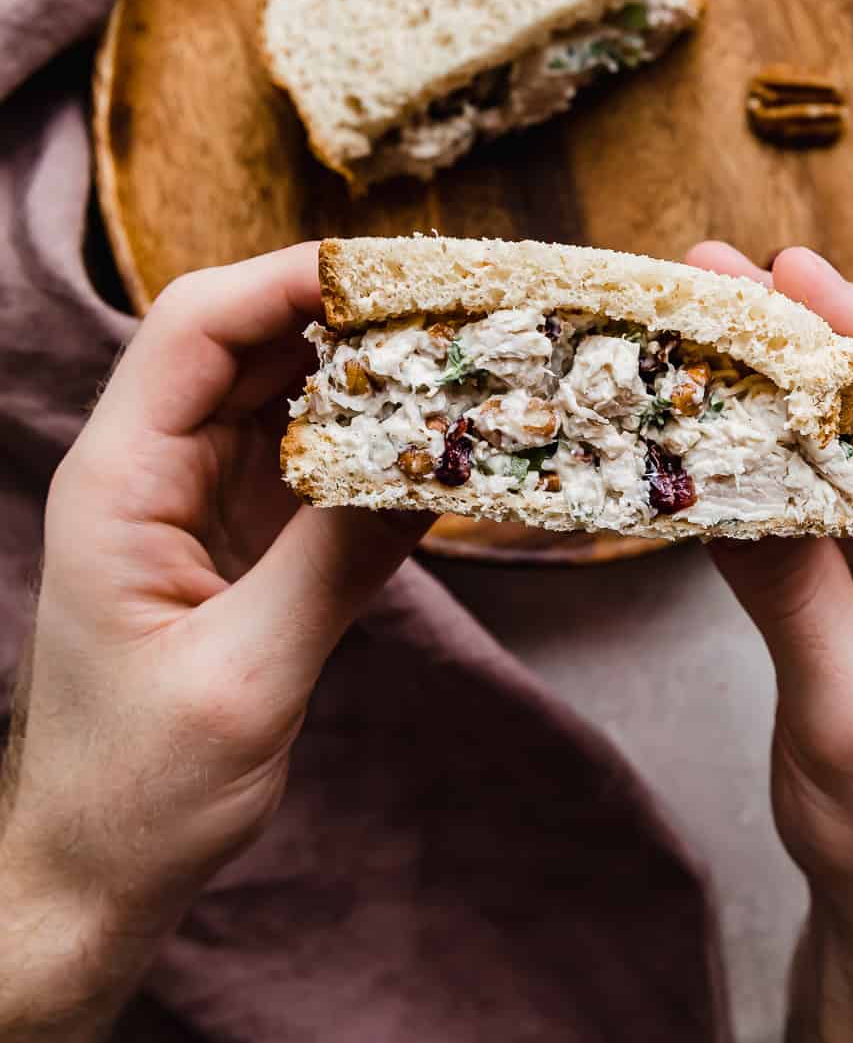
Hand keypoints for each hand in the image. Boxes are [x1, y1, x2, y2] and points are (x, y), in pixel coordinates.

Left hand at [0, 245, 428, 1038]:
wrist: (97, 871)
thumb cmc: (138, 791)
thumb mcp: (243, 679)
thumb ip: (333, 561)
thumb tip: (428, 463)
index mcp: (120, 482)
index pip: (197, 329)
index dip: (290, 280)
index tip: (394, 273)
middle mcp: (154, 469)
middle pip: (250, 342)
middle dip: (350, 314)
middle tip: (459, 310)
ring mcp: (197, 498)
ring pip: (286, 392)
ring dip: (369, 372)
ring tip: (464, 360)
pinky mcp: (238, 535)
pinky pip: (312, 458)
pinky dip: (372, 442)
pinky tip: (436, 441)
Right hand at [688, 243, 852, 1042]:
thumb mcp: (849, 706)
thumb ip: (790, 585)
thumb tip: (723, 477)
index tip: (797, 274)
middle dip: (812, 339)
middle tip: (725, 273)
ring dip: (780, 382)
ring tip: (707, 319)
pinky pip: (818, 487)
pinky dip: (764, 449)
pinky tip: (710, 408)